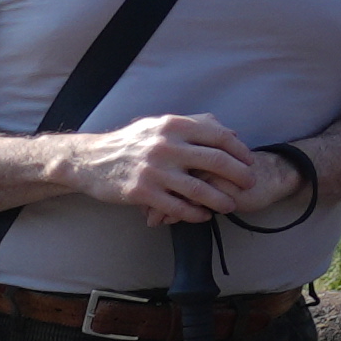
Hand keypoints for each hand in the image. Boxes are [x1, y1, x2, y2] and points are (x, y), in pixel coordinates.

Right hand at [72, 110, 268, 222]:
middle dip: (240, 175)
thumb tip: (230, 134)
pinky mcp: (142, 192)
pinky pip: (178, 207)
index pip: (219, 137)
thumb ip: (195, 125)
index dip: (240, 151)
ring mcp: (154, 170)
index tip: (250, 162)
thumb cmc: (131, 142)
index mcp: (174, 125)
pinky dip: (195, 213)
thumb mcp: (161, 124)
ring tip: (231, 205)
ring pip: (200, 189)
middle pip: (217, 162)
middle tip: (250, 184)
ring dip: (221, 199)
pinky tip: (204, 215)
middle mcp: (166, 146)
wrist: (89, 160)